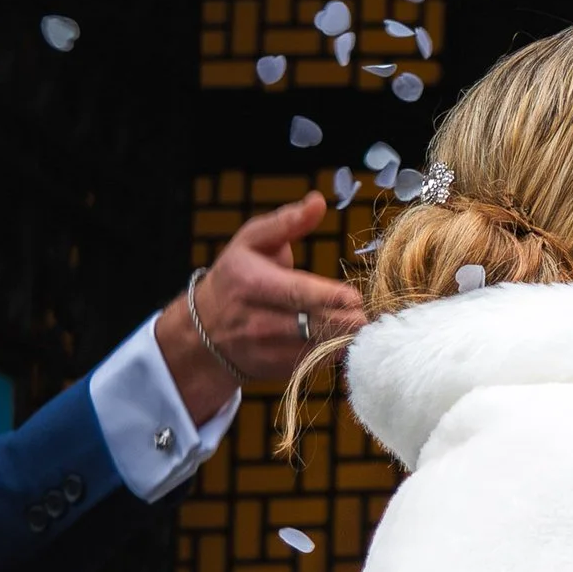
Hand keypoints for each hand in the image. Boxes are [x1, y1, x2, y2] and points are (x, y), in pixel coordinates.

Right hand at [152, 191, 365, 415]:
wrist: (206, 330)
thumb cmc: (237, 276)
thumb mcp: (252, 241)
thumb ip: (287, 222)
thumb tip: (318, 200)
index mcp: (250, 283)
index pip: (294, 293)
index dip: (327, 296)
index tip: (354, 297)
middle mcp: (256, 320)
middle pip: (310, 323)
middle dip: (344, 320)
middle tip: (366, 313)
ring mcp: (266, 349)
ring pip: (316, 347)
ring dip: (344, 337)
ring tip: (362, 324)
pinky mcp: (278, 370)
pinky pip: (315, 362)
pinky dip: (334, 351)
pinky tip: (346, 337)